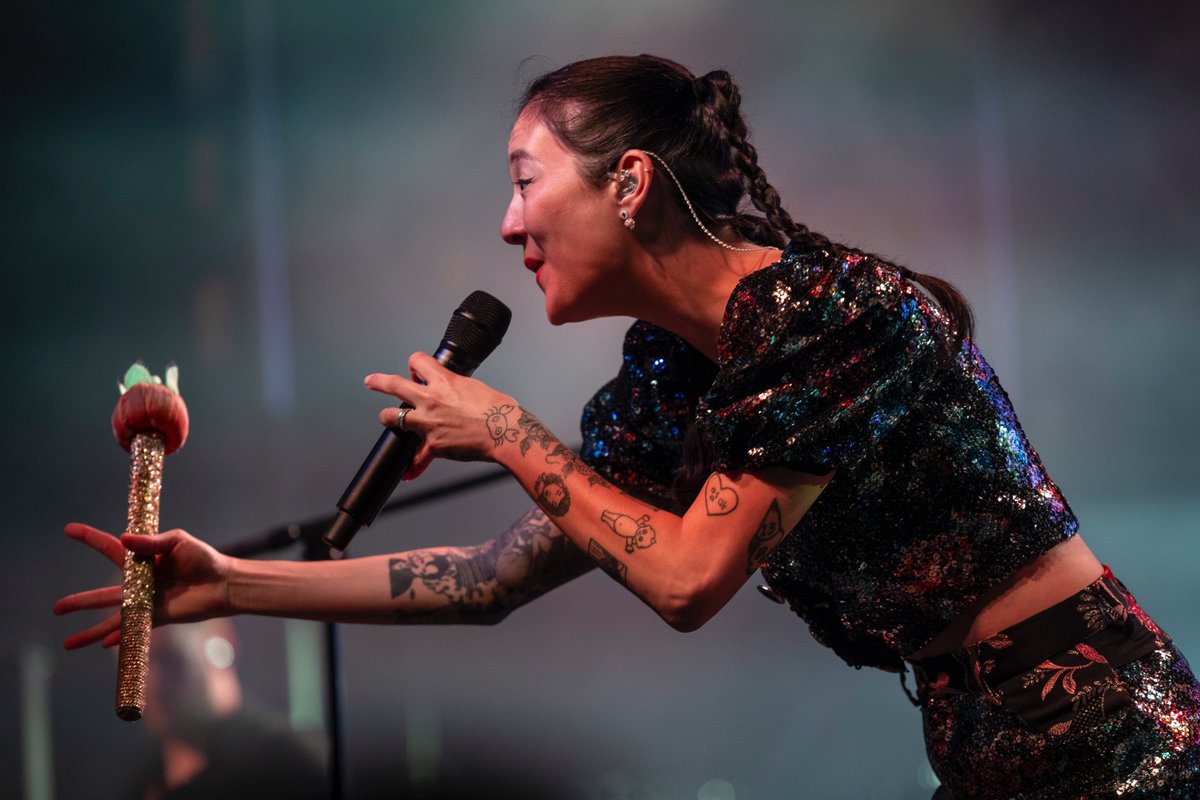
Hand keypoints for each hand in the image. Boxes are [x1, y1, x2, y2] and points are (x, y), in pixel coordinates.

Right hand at [54, 523, 230, 649]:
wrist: (223, 583)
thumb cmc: (204, 559)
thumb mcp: (178, 542)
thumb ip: (152, 543)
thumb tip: (123, 538)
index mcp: (143, 559)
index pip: (110, 548)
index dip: (90, 538)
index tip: (68, 530)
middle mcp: (140, 583)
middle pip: (103, 594)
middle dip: (80, 602)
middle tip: (56, 608)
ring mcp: (147, 602)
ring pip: (112, 617)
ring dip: (91, 629)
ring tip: (68, 643)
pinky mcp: (158, 617)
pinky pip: (133, 630)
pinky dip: (119, 638)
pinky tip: (104, 646)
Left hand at [365, 351, 520, 477]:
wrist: (507, 432)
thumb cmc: (500, 410)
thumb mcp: (477, 388)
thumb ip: (459, 388)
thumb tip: (457, 393)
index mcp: (444, 381)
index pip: (418, 362)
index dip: (415, 364)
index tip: (415, 370)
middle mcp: (431, 399)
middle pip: (394, 385)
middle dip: (379, 382)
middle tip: (371, 381)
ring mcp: (429, 423)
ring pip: (393, 417)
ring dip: (388, 418)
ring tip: (386, 418)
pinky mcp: (433, 445)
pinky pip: (416, 459)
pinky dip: (413, 467)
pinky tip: (409, 473)